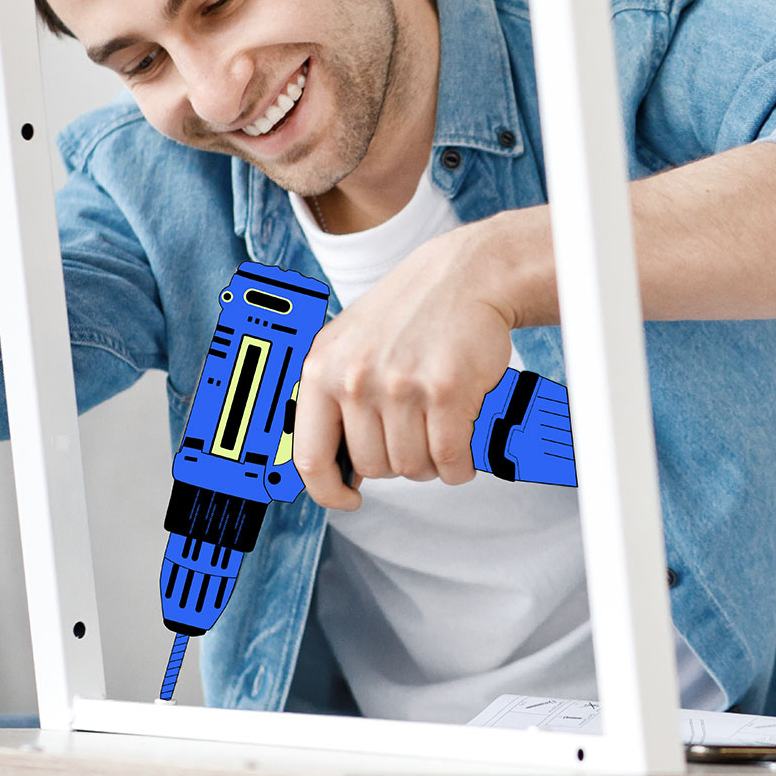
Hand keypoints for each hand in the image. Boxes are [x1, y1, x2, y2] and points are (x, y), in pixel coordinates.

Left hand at [291, 226, 523, 509]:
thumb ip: (334, 396)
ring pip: (413, 467)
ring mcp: (399, 385)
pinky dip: (461, 464)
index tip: (348, 498)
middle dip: (400, 462)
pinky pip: (449, 459)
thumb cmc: (411, 313)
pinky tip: (465, 447)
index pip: (309, 457)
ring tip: (443, 432)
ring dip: (433, 462)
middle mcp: (354, 379)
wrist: (465, 276)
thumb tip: (332, 464)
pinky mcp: (444, 390)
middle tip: (418, 435)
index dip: (329, 491)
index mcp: (321, 369)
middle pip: (374, 467)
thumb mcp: (350, 345)